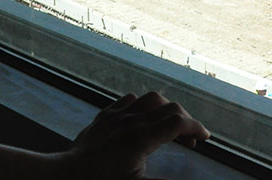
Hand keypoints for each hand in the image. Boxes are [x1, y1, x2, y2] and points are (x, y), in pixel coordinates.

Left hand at [60, 91, 210, 179]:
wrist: (65, 176)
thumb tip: (190, 179)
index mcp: (141, 138)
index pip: (178, 122)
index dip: (197, 127)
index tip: (205, 137)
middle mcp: (130, 121)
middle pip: (169, 108)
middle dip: (185, 121)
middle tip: (191, 140)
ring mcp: (115, 116)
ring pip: (150, 99)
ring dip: (166, 109)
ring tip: (170, 127)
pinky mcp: (103, 117)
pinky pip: (128, 100)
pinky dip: (143, 106)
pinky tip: (143, 119)